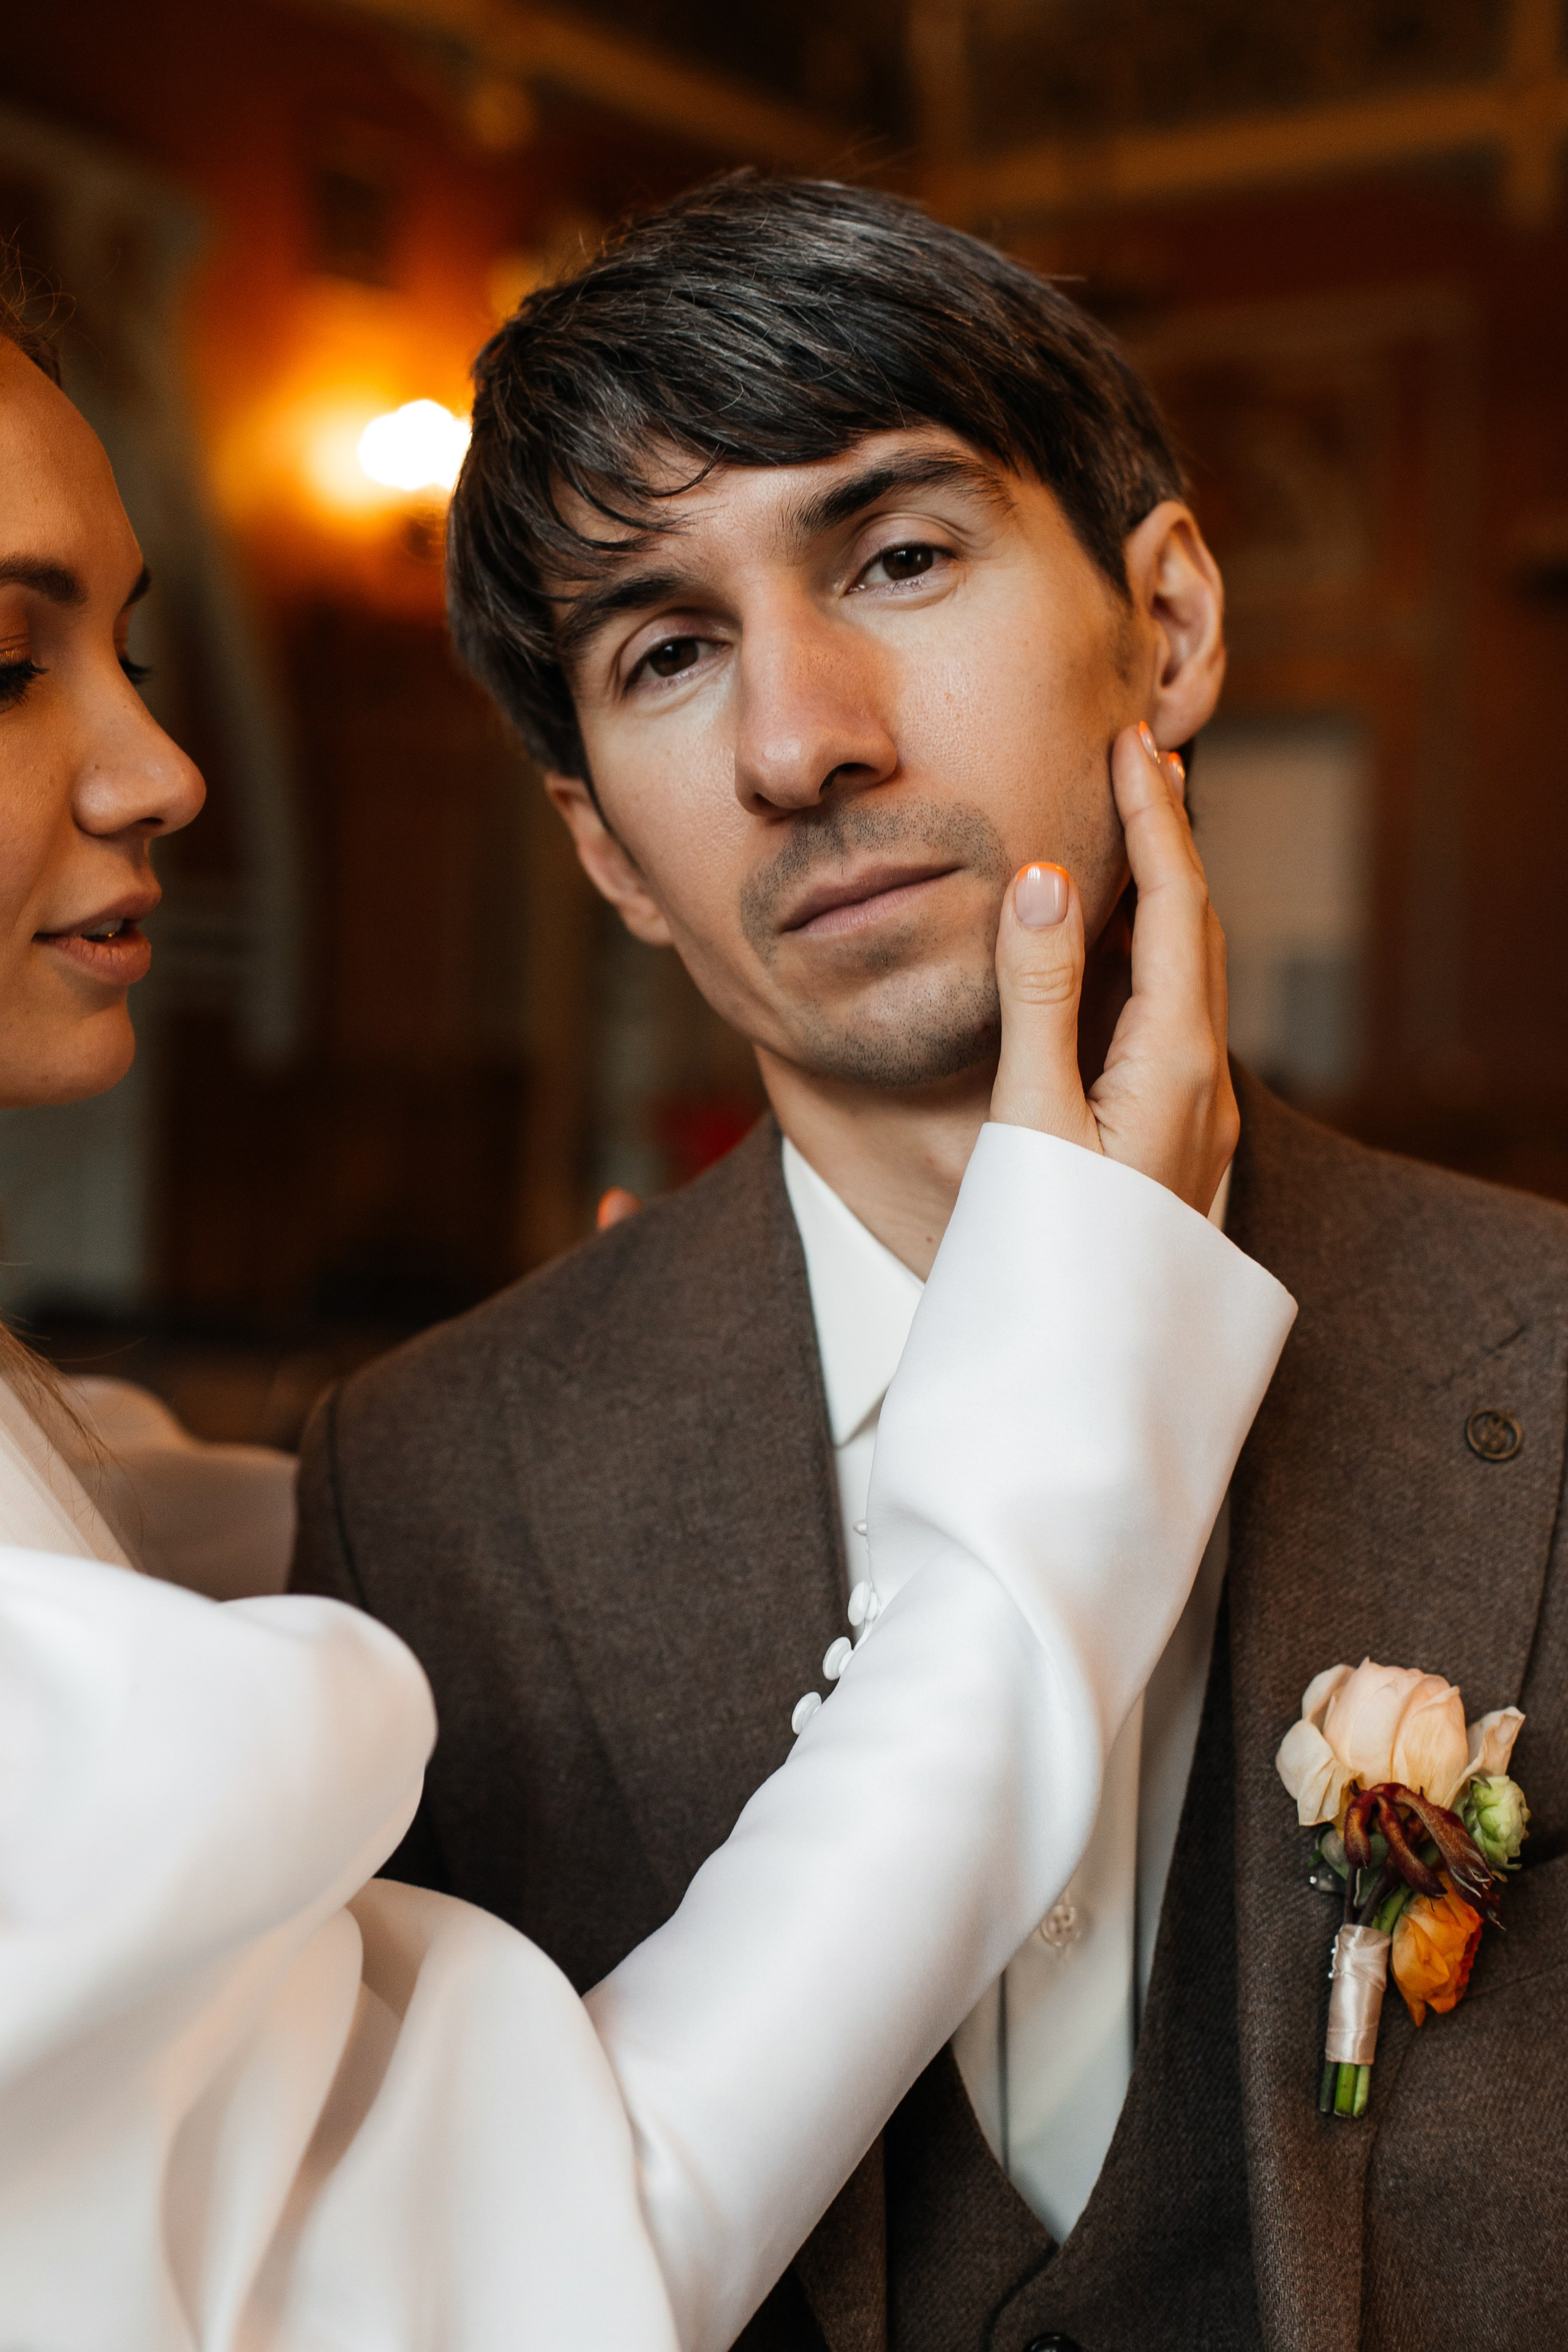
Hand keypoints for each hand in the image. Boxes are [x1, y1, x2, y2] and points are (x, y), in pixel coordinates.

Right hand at [988, 720, 1236, 1214]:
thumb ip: (1038, 999)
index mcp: (1174, 1063)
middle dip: (1174, 836)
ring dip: (1172, 892)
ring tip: (1145, 827)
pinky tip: (1129, 950)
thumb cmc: (1051, 1254)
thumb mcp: (1030, 1121)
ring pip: (1195, 973)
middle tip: (1145, 758)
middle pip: (1198, 929)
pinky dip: (1159, 952)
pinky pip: (1179, 1016)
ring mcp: (1197, 1115)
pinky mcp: (1176, 1139)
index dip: (1153, 819)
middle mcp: (1203, 1082)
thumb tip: (1041, 878)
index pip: (1173, 907)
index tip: (1133, 744)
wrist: (1089, 1369)